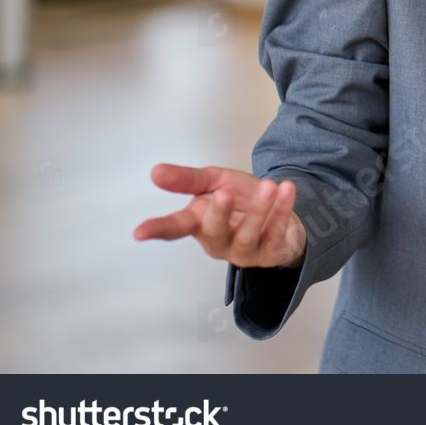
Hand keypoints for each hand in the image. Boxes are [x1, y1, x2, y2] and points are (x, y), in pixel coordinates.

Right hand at [133, 163, 307, 269]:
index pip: (174, 228)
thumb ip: (188, 179)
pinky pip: (276, 233)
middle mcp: (218, 241)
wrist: (279, 209)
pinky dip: (282, 210)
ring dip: (259, 211)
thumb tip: (156, 172)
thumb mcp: (215, 182)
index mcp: (199, 223)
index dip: (157, 229)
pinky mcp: (269, 252)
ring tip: (268, 186)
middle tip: (224, 193)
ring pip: (247, 236)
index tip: (139, 232)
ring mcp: (243, 251)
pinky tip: (286, 189)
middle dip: (218, 214)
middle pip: (213, 232)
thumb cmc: (241, 199)